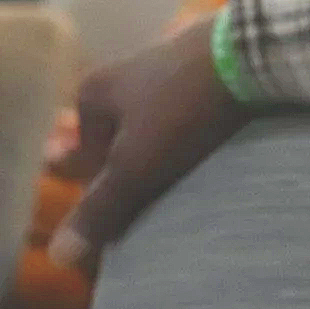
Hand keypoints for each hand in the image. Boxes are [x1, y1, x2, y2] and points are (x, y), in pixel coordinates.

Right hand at [49, 16, 250, 275]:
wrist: (253, 52)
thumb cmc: (183, 109)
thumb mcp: (136, 167)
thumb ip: (100, 210)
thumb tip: (56, 256)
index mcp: (92, 93)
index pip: (87, 163)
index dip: (110, 195)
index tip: (133, 220)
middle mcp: (120, 74)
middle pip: (120, 146)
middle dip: (138, 174)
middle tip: (164, 200)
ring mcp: (162, 68)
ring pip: (156, 131)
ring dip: (170, 157)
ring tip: (196, 180)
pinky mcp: (201, 68)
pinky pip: (190, 115)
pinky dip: (198, 136)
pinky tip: (219, 151)